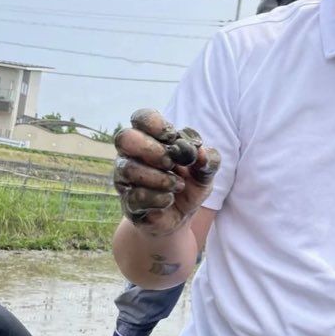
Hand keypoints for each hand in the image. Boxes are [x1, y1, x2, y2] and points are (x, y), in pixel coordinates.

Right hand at [114, 109, 220, 236]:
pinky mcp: (127, 202)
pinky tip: (169, 199)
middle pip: (125, 138)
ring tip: (178, 185)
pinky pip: (136, 196)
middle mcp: (132, 155)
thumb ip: (209, 160)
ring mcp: (126, 179)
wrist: (181, 218)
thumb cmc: (189, 186)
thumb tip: (201, 152)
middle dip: (152, 150)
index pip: (142, 117)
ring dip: (160, 178)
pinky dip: (159, 198)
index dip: (158, 125)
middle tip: (171, 162)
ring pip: (129, 169)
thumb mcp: (205, 173)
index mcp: (151, 139)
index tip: (174, 138)